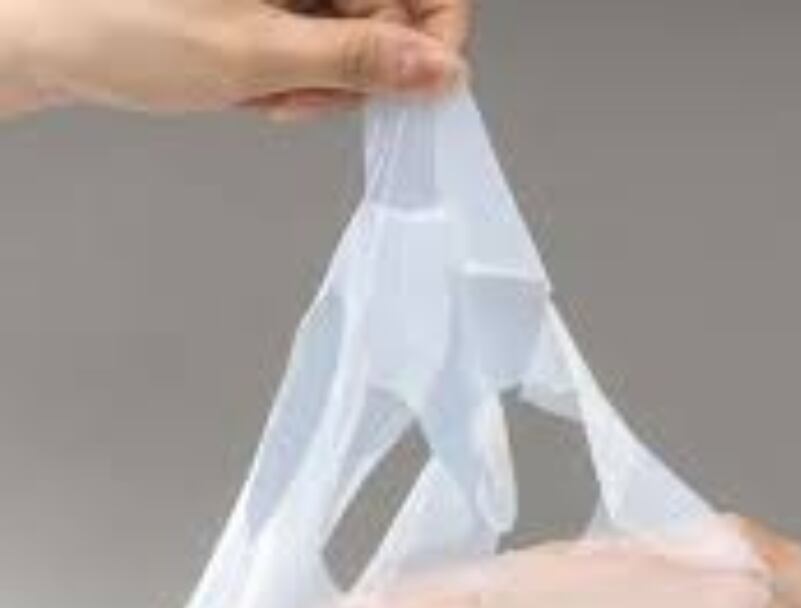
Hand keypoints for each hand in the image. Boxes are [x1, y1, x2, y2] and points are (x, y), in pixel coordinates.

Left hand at [0, 0, 468, 119]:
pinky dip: (296, 77)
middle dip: (355, 68)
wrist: (52, 36)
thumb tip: (439, 69)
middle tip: (300, 94)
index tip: (425, 85)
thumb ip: (358, 60)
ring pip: (352, 35)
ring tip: (261, 89)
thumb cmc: (125, 27)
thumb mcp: (257, 54)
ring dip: (320, 80)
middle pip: (387, 11)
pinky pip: (318, 42)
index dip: (435, 34)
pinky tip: (255, 83)